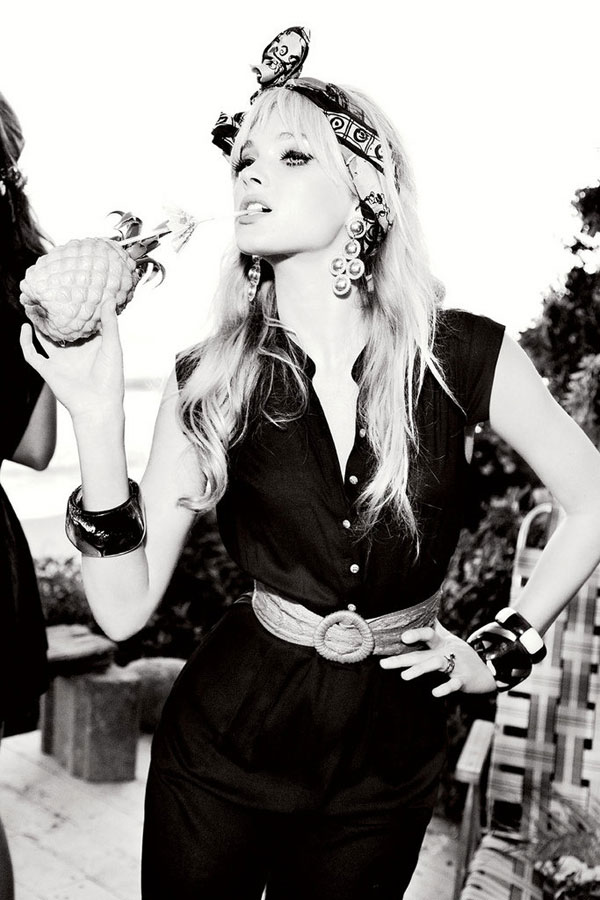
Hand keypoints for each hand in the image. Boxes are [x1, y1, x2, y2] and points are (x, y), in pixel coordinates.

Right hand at [20, 302, 124, 424]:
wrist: (98, 405)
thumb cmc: (110, 377)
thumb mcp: (112, 346)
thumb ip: (110, 324)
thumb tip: (108, 297)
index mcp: (91, 346)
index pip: (82, 323)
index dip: (77, 310)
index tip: (73, 291)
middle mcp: (74, 352)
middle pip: (61, 329)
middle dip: (54, 315)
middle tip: (48, 295)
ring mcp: (60, 361)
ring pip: (44, 339)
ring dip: (37, 325)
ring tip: (32, 306)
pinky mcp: (48, 370)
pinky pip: (31, 354)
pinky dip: (25, 342)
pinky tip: (24, 327)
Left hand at [380, 619, 496, 696]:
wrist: (487, 670)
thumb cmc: (461, 653)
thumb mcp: (448, 638)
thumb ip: (434, 627)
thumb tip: (422, 608)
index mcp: (441, 642)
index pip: (428, 634)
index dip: (416, 634)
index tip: (401, 636)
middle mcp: (446, 652)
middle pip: (422, 654)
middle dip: (402, 659)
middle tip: (384, 663)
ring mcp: (455, 666)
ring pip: (436, 665)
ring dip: (420, 670)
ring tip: (404, 676)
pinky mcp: (463, 681)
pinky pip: (453, 684)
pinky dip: (445, 688)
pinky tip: (434, 693)